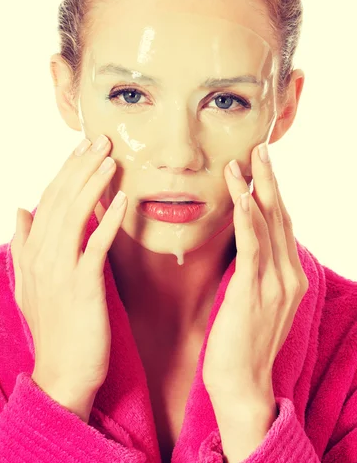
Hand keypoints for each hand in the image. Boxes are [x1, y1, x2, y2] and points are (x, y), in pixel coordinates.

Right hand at [10, 134, 126, 407]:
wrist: (63, 374)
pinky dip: (108, 220)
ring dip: (94, 184)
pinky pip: (95, 245)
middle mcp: (43, 256)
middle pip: (61, 200)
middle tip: (100, 141)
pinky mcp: (83, 285)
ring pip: (75, 215)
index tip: (82, 149)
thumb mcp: (28, 284)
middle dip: (81, 167)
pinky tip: (122, 199)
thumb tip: (19, 210)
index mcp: (33, 252)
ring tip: (111, 159)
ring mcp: (61, 270)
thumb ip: (22, 245)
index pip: (49, 201)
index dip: (66, 172)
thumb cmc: (53, 327)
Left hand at [202, 142, 308, 400]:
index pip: (282, 224)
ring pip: (268, 224)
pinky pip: (252, 245)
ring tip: (246, 159)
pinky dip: (248, 216)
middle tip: (261, 147)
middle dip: (270, 180)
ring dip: (256, 188)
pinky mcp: (254, 291)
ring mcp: (275, 283)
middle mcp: (288, 275)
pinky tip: (241, 193)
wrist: (241, 385)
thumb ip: (256, 270)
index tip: (261, 165)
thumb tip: (243, 243)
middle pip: (280, 216)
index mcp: (290, 276)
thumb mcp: (255, 300)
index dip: (272, 192)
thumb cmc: (242, 342)